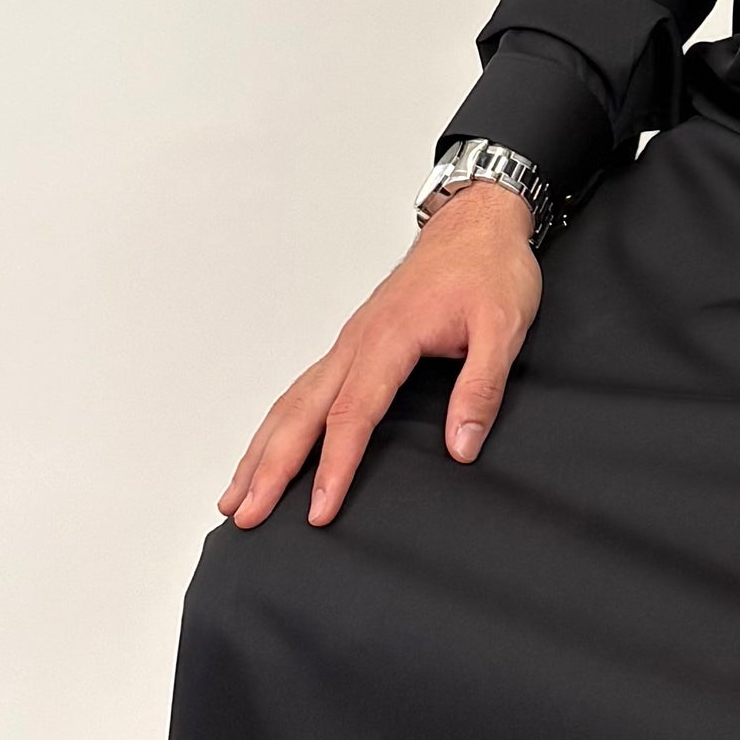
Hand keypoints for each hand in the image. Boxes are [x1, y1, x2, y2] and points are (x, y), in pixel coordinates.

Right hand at [220, 181, 539, 530]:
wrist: (477, 223)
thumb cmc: (489, 269)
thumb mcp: (504, 327)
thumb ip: (481, 387)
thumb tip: (462, 446)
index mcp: (390, 338)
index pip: (352, 414)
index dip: (334, 467)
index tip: (318, 511)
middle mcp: (357, 341)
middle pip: (301, 412)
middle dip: (270, 468)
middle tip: (244, 515)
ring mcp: (350, 342)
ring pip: (292, 401)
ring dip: (261, 449)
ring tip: (235, 495)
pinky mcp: (353, 343)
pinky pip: (304, 388)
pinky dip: (278, 424)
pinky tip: (267, 448)